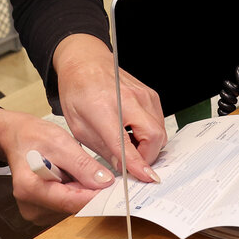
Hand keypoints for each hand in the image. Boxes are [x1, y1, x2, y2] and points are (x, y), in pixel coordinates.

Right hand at [0, 104, 116, 221]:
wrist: (17, 138)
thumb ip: (82, 165)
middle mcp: (30, 206)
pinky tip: (70, 178)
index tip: (116, 191)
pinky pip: (66, 206)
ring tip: (76, 170)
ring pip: (71, 207)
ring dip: (81, 191)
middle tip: (105, 176)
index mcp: (30, 188)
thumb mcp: (61, 143)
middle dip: (90, 192)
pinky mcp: (41, 212)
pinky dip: (74, 193)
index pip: (71, 201)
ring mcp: (35, 212)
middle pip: (72, 206)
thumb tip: (104, 182)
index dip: (96, 196)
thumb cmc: (34, 137)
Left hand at [53, 33, 165, 182]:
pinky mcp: (151, 95)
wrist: (86, 62)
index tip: (146, 177)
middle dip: (147, 157)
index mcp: (103, 108)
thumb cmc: (78, 90)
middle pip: (153, 136)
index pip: (124, 142)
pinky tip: (133, 132)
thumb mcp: (79, 126)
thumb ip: (102, 148)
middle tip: (131, 164)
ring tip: (129, 146)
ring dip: (148, 146)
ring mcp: (143, 95)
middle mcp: (128, 99)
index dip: (136, 163)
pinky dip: (150, 133)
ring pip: (160, 131)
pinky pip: (159, 121)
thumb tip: (122, 168)